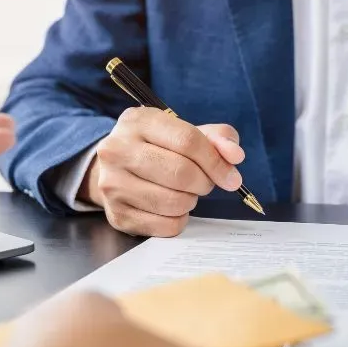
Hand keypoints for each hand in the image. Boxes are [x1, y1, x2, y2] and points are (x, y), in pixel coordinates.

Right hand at [81, 108, 244, 236]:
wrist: (115, 169)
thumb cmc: (158, 149)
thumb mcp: (184, 133)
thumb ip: (217, 139)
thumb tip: (235, 155)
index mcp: (138, 121)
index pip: (187, 141)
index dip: (216, 162)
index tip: (231, 177)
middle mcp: (117, 150)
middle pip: (181, 173)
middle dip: (204, 183)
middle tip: (204, 184)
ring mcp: (112, 184)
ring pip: (173, 201)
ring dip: (191, 201)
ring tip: (185, 192)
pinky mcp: (116, 215)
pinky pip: (165, 225)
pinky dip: (179, 220)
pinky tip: (172, 208)